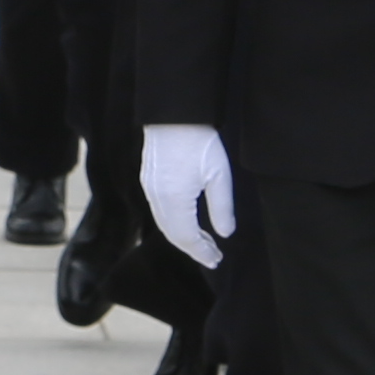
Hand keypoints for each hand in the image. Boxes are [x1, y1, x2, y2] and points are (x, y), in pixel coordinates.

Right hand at [141, 122, 234, 267]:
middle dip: (192, 248)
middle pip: (173, 234)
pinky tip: (188, 222)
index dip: (201, 252)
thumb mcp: (219, 176)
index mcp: (175, 201)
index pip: (187, 237)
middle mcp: (157, 199)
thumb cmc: (200, 142)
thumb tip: (225, 234)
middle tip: (212, 256)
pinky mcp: (149, 180)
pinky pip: (160, 211)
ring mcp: (150, 189)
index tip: (217, 260)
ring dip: (183, 237)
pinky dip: (174, 224)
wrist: (174, 114)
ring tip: (204, 242)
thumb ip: (222, 208)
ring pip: (165, 223)